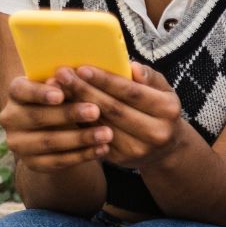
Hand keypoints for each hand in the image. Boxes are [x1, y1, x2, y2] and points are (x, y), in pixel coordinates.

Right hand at [0, 72, 108, 171]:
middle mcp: (11, 118)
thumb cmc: (66, 98)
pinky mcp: (32, 163)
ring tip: (107, 133)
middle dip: (69, 114)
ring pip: (49, 141)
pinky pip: (58, 161)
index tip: (60, 95)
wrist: (58, 129)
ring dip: (80, 138)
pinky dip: (83, 155)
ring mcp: (19, 143)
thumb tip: (72, 75)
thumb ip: (68, 83)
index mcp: (16, 93)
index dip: (39, 93)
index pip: (21, 90)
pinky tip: (103, 149)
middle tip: (96, 111)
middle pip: (38, 117)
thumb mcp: (66, 88)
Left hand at [63, 64, 195, 167]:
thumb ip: (149, 77)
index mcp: (168, 110)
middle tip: (62, 75)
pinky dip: (78, 122)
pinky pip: (94, 138)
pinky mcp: (121, 159)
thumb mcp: (164, 91)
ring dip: (76, 106)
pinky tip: (64, 108)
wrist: (166, 149)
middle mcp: (156, 132)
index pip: (132, 93)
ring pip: (100, 125)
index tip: (82, 68)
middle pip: (113, 109)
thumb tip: (132, 67)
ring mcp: (138, 149)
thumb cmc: (160, 110)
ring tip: (57, 89)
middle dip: (85, 91)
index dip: (106, 81)